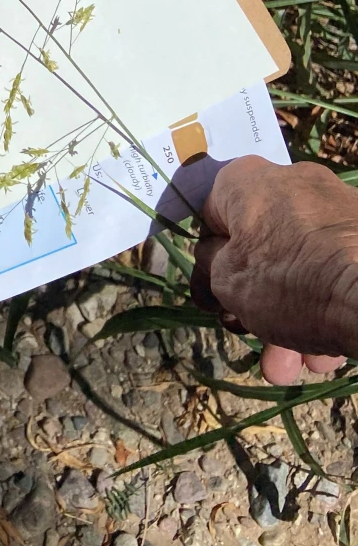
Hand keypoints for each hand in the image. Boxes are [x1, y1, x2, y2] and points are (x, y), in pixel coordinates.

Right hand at [193, 156, 357, 382]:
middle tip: (252, 336)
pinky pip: (333, 268)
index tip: (213, 293)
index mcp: (247, 180)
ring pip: (299, 265)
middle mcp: (293, 183)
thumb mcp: (226, 281)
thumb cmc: (289, 279)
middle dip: (254, 301)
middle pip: (260, 246)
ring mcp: (337, 208)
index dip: (208, 257)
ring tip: (295, 364)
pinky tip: (326, 354)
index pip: (211, 213)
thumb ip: (209, 265)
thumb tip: (212, 260)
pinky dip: (325, 306)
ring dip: (290, 317)